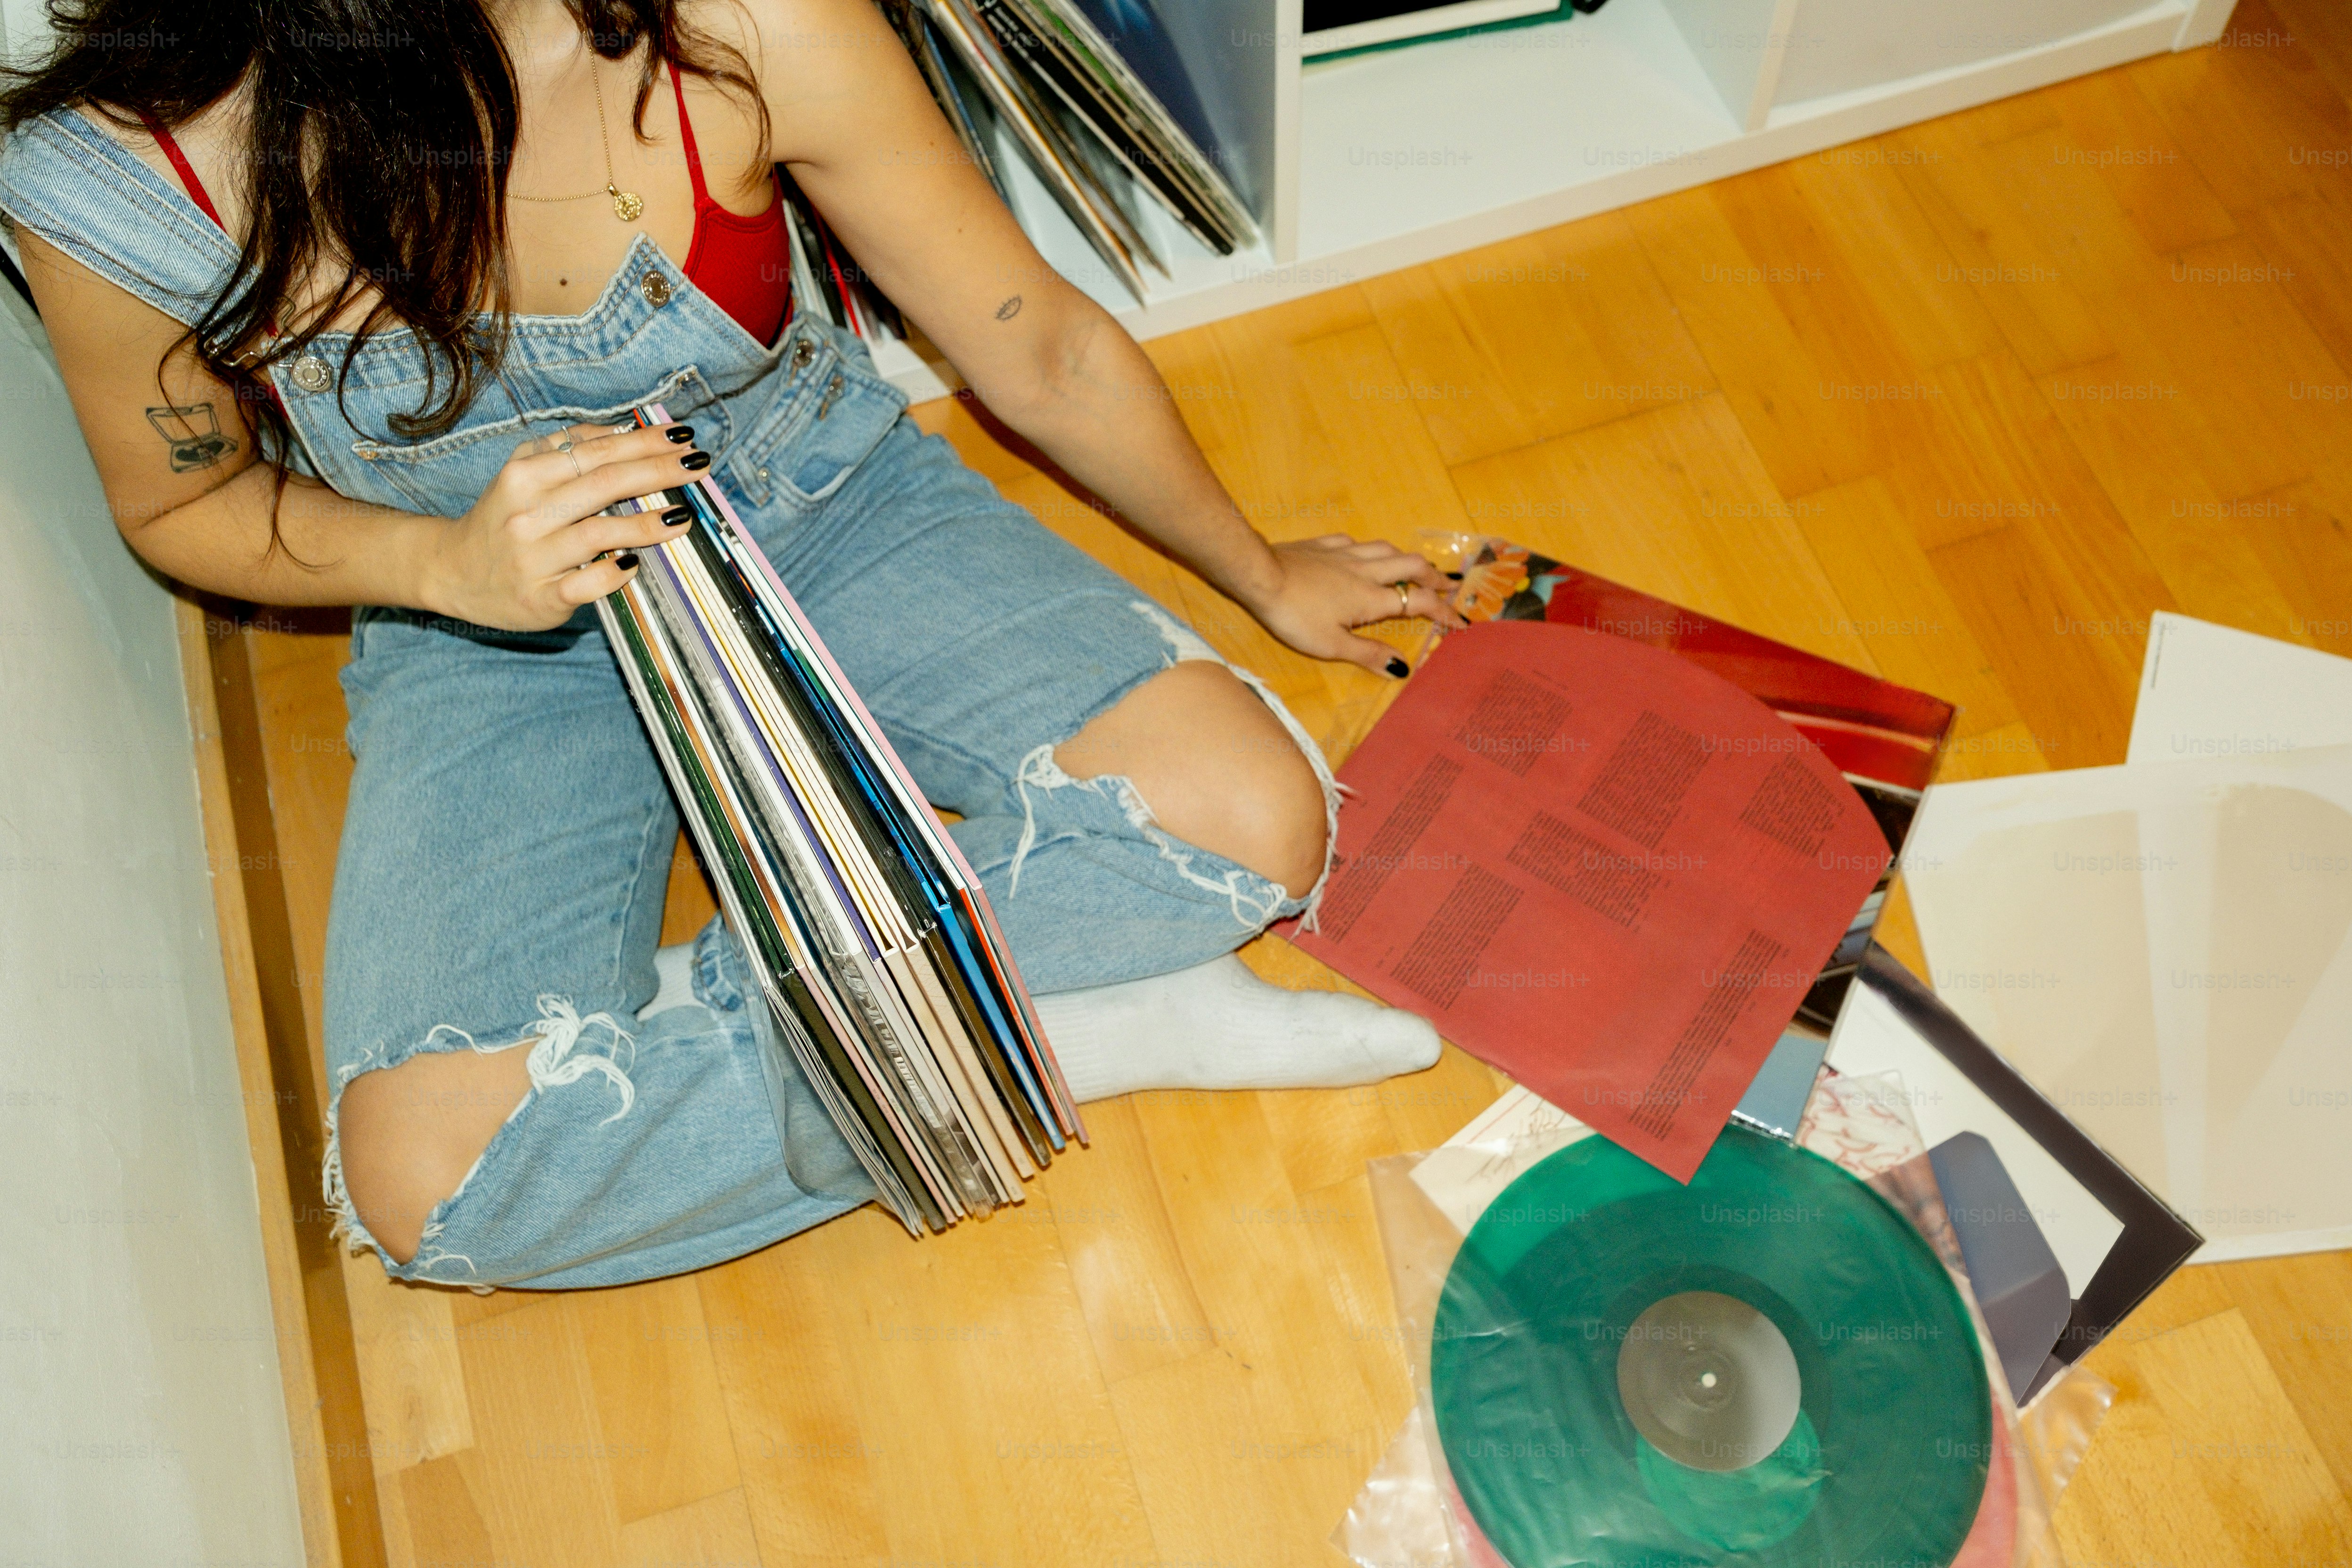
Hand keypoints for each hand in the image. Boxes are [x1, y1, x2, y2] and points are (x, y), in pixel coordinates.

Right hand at [411, 421, 711, 630]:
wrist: (452, 572)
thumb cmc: (502, 517)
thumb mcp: (523, 471)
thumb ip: (566, 445)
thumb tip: (621, 429)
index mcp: (526, 474)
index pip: (597, 452)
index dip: (644, 443)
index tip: (683, 437)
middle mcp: (528, 512)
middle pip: (604, 484)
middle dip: (657, 471)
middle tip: (697, 465)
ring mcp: (534, 557)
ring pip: (597, 533)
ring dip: (645, 524)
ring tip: (683, 516)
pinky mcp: (541, 596)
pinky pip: (585, 584)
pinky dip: (612, 573)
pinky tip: (635, 563)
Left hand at [1237, 534, 1470, 675]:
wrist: (1260, 575)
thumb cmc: (1294, 616)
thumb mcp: (1332, 646)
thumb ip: (1368, 654)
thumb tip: (1403, 667)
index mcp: (1372, 598)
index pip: (1420, 603)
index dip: (1444, 612)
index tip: (1461, 622)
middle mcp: (1365, 570)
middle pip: (1412, 566)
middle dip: (1435, 577)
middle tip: (1448, 587)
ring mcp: (1344, 553)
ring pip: (1388, 549)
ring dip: (1407, 559)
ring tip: (1414, 568)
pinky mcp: (1323, 544)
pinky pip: (1356, 542)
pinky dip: (1370, 550)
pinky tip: (1363, 554)